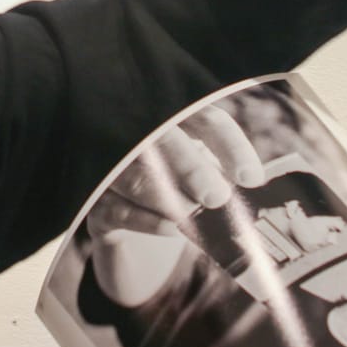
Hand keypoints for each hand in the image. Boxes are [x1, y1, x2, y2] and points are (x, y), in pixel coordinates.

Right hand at [87, 110, 264, 307]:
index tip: (251, 179)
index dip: (229, 145)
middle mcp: (135, 131)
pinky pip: (116, 207)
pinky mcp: (95, 202)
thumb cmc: (178, 188)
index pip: (203, 118)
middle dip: (191, 167)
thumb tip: (251, 192)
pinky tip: (169, 228)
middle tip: (217, 197)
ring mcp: (110, 165)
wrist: (134, 224)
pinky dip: (146, 219)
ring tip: (191, 215)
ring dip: (166, 196)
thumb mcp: (202, 174)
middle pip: (162, 137)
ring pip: (133, 172)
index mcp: (171, 117)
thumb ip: (223, 175)